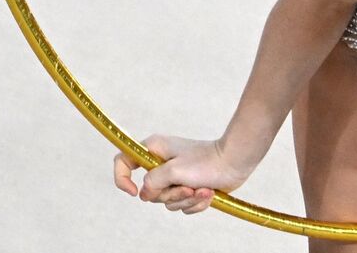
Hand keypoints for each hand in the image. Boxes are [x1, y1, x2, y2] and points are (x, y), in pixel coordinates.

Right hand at [112, 134, 254, 215]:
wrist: (235, 162)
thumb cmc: (206, 161)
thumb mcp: (174, 171)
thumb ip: (153, 183)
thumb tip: (145, 194)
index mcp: (153, 149)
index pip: (123, 160)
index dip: (122, 178)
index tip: (133, 192)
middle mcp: (161, 163)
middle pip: (149, 191)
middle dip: (171, 195)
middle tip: (188, 187)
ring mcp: (175, 176)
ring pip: (167, 202)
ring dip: (187, 200)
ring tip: (202, 189)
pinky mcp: (188, 187)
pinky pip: (182, 206)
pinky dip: (195, 203)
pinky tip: (208, 193)